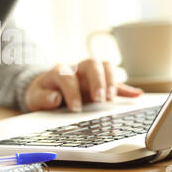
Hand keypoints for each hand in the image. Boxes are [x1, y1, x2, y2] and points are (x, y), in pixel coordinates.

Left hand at [24, 59, 142, 111]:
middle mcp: (77, 68)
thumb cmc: (42, 93)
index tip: (75, 108)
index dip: (72, 91)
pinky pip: (116, 82)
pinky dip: (126, 89)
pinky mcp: (100, 83)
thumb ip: (42, 98)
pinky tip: (136, 95)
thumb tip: (54, 98)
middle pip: (91, 63)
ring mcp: (90, 75)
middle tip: (99, 100)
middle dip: (97, 81)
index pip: (68, 76)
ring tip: (110, 100)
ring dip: (110, 81)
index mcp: (60, 71)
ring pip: (105, 66)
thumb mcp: (34, 97)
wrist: (45, 90)